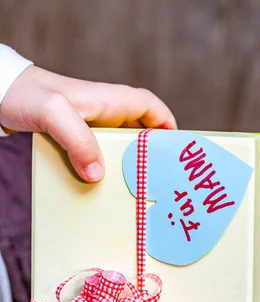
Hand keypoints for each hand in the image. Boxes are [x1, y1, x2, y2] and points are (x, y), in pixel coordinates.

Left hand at [0, 65, 176, 181]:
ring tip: (135, 190)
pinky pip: (98, 156)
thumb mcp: (54, 114)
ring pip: (120, 147)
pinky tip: (102, 189)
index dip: (167, 125)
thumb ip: (78, 141)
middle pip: (140, 132)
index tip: (177, 148)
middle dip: (152, 153)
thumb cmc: (26, 95)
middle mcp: (103, 112)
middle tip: (159, 179)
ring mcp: (89, 126)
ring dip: (128, 166)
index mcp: (108, 100)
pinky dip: (105, 170)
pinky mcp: (75, 139)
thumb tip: (97, 174)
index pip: (150, 106)